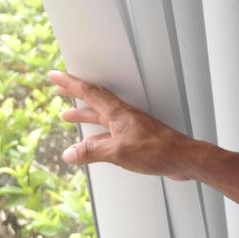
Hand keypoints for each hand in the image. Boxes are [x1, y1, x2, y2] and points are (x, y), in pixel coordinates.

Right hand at [47, 70, 199, 179]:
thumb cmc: (157, 151)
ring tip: (68, 117)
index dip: (70, 83)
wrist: (184, 159)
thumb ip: (92, 152)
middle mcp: (124, 117)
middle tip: (58, 91)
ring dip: (85, 115)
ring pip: (102, 118)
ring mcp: (131, 127)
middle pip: (94, 101)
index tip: (54, 76)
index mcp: (118, 113)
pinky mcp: (138, 140)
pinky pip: (111, 133)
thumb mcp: (118, 152)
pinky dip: (98, 135)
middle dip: (75, 96)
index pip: (89, 92)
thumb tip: (69, 154)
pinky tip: (94, 143)